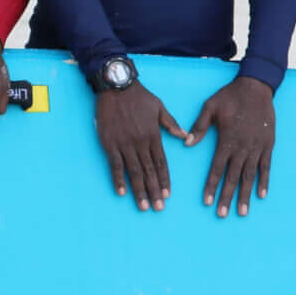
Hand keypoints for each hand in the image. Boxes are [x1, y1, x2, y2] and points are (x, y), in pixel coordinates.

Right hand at [95, 82, 181, 210]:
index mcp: (154, 135)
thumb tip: (185, 136)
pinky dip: (118, 180)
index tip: (168, 194)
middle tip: (159, 207)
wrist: (116, 87)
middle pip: (149, 172)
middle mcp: (140, 143)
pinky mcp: (110, 144)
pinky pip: (115, 165)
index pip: (161, 163)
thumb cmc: (139, 96)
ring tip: (143, 206)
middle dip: (155, 191)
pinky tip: (122, 192)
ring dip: (139, 190)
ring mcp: (124, 144)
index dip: (165, 180)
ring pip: (134, 172)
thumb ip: (171, 124)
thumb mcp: (159, 107)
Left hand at [187, 75, 274, 216]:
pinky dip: (264, 181)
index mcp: (227, 139)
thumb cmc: (230, 96)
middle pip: (233, 177)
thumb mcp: (211, 106)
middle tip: (222, 214)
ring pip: (250, 175)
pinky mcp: (268, 144)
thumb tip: (186, 143)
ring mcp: (257, 147)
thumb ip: (199, 126)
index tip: (206, 201)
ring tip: (242, 212)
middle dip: (227, 196)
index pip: (217, 168)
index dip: (211, 185)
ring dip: (245, 194)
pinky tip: (261, 195)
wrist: (257, 87)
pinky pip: (266, 166)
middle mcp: (242, 147)